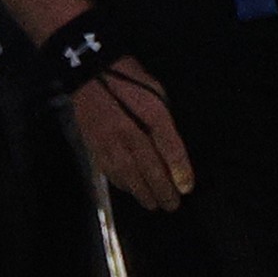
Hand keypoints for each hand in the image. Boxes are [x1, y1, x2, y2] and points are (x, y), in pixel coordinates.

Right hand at [73, 57, 195, 208]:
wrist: (90, 71)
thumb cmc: (130, 78)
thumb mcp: (156, 91)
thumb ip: (164, 118)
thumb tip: (172, 147)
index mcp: (150, 112)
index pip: (169, 146)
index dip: (179, 169)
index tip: (187, 188)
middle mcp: (130, 130)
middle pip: (149, 167)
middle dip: (162, 189)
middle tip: (172, 205)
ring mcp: (109, 140)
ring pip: (128, 174)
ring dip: (143, 192)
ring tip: (154, 204)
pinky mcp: (94, 145)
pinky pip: (110, 171)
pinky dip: (122, 184)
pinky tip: (130, 191)